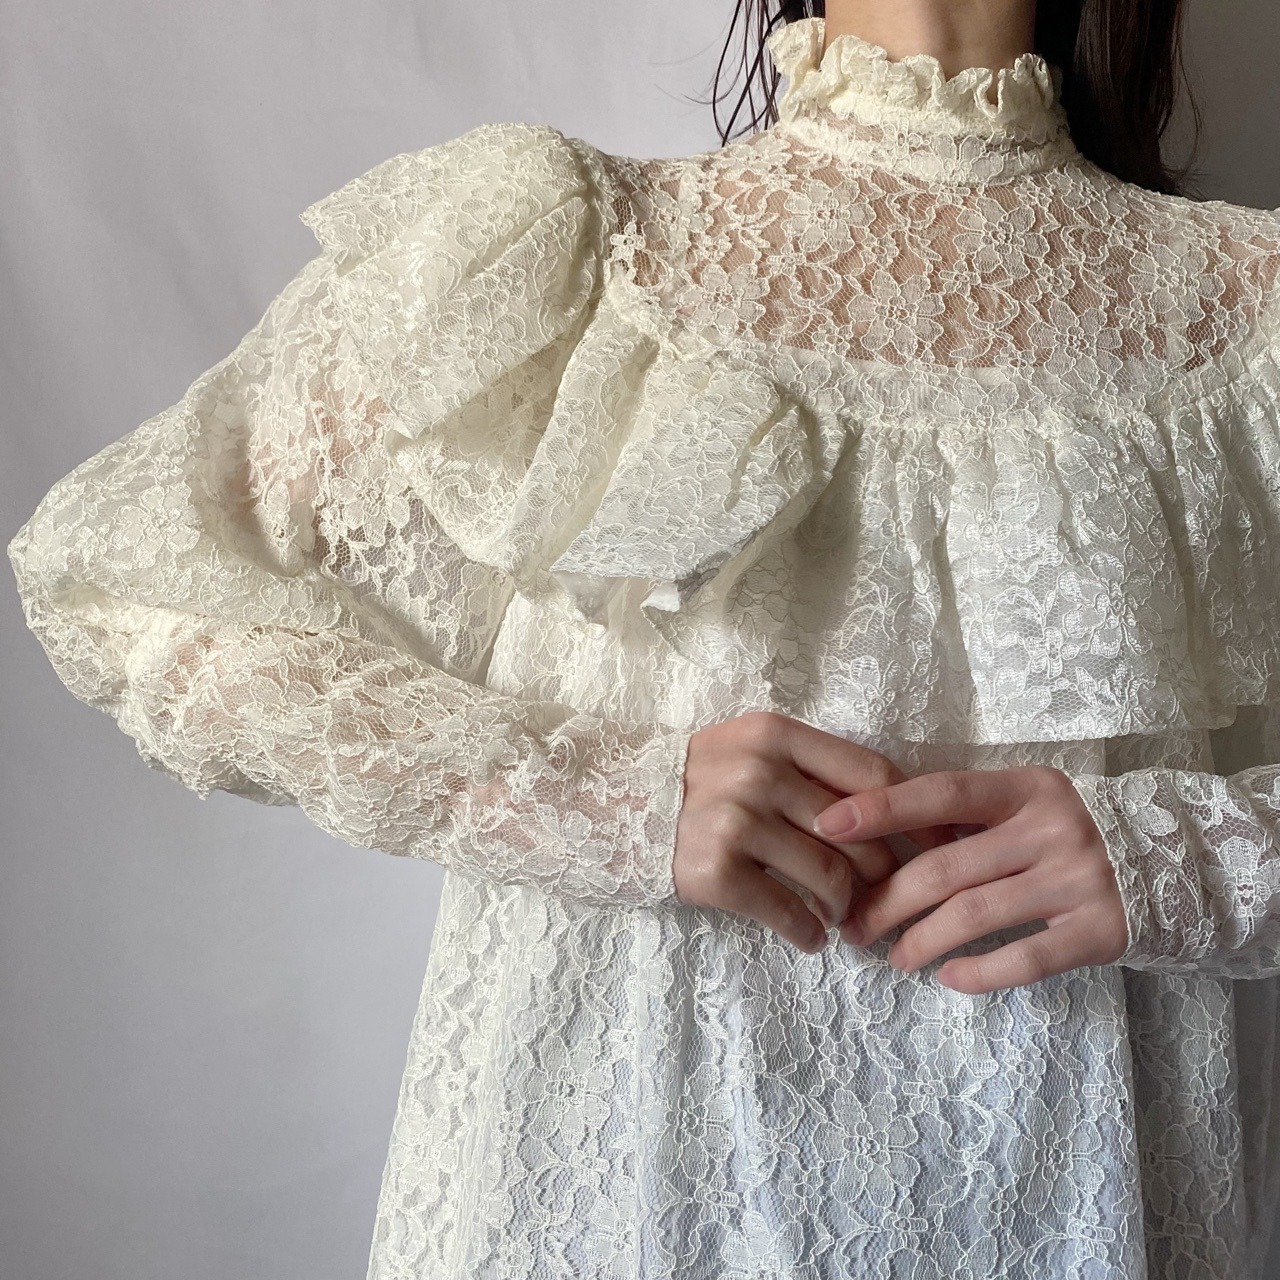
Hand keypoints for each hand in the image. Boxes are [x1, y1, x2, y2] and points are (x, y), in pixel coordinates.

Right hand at [672, 711, 956, 952]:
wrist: (615, 806)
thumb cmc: (702, 782)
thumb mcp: (755, 751)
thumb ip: (816, 770)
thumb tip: (904, 816)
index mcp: (775, 734)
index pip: (874, 772)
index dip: (917, 814)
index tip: (940, 845)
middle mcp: (758, 771)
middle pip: (862, 834)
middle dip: (885, 876)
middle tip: (886, 899)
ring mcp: (734, 821)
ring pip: (832, 878)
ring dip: (848, 910)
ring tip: (844, 918)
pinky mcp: (714, 871)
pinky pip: (788, 913)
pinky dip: (809, 933)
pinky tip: (810, 936)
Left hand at [812, 765, 1128, 992]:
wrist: (1172, 859)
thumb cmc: (1068, 830)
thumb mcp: (1026, 802)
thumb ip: (968, 815)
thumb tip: (875, 838)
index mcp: (1025, 788)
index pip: (940, 793)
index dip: (881, 808)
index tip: (827, 824)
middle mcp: (1051, 829)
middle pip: (945, 868)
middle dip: (886, 900)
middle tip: (851, 924)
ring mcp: (1078, 881)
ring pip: (974, 916)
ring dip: (920, 941)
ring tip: (893, 956)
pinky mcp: (1099, 932)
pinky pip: (1023, 959)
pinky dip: (978, 973)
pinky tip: (948, 977)